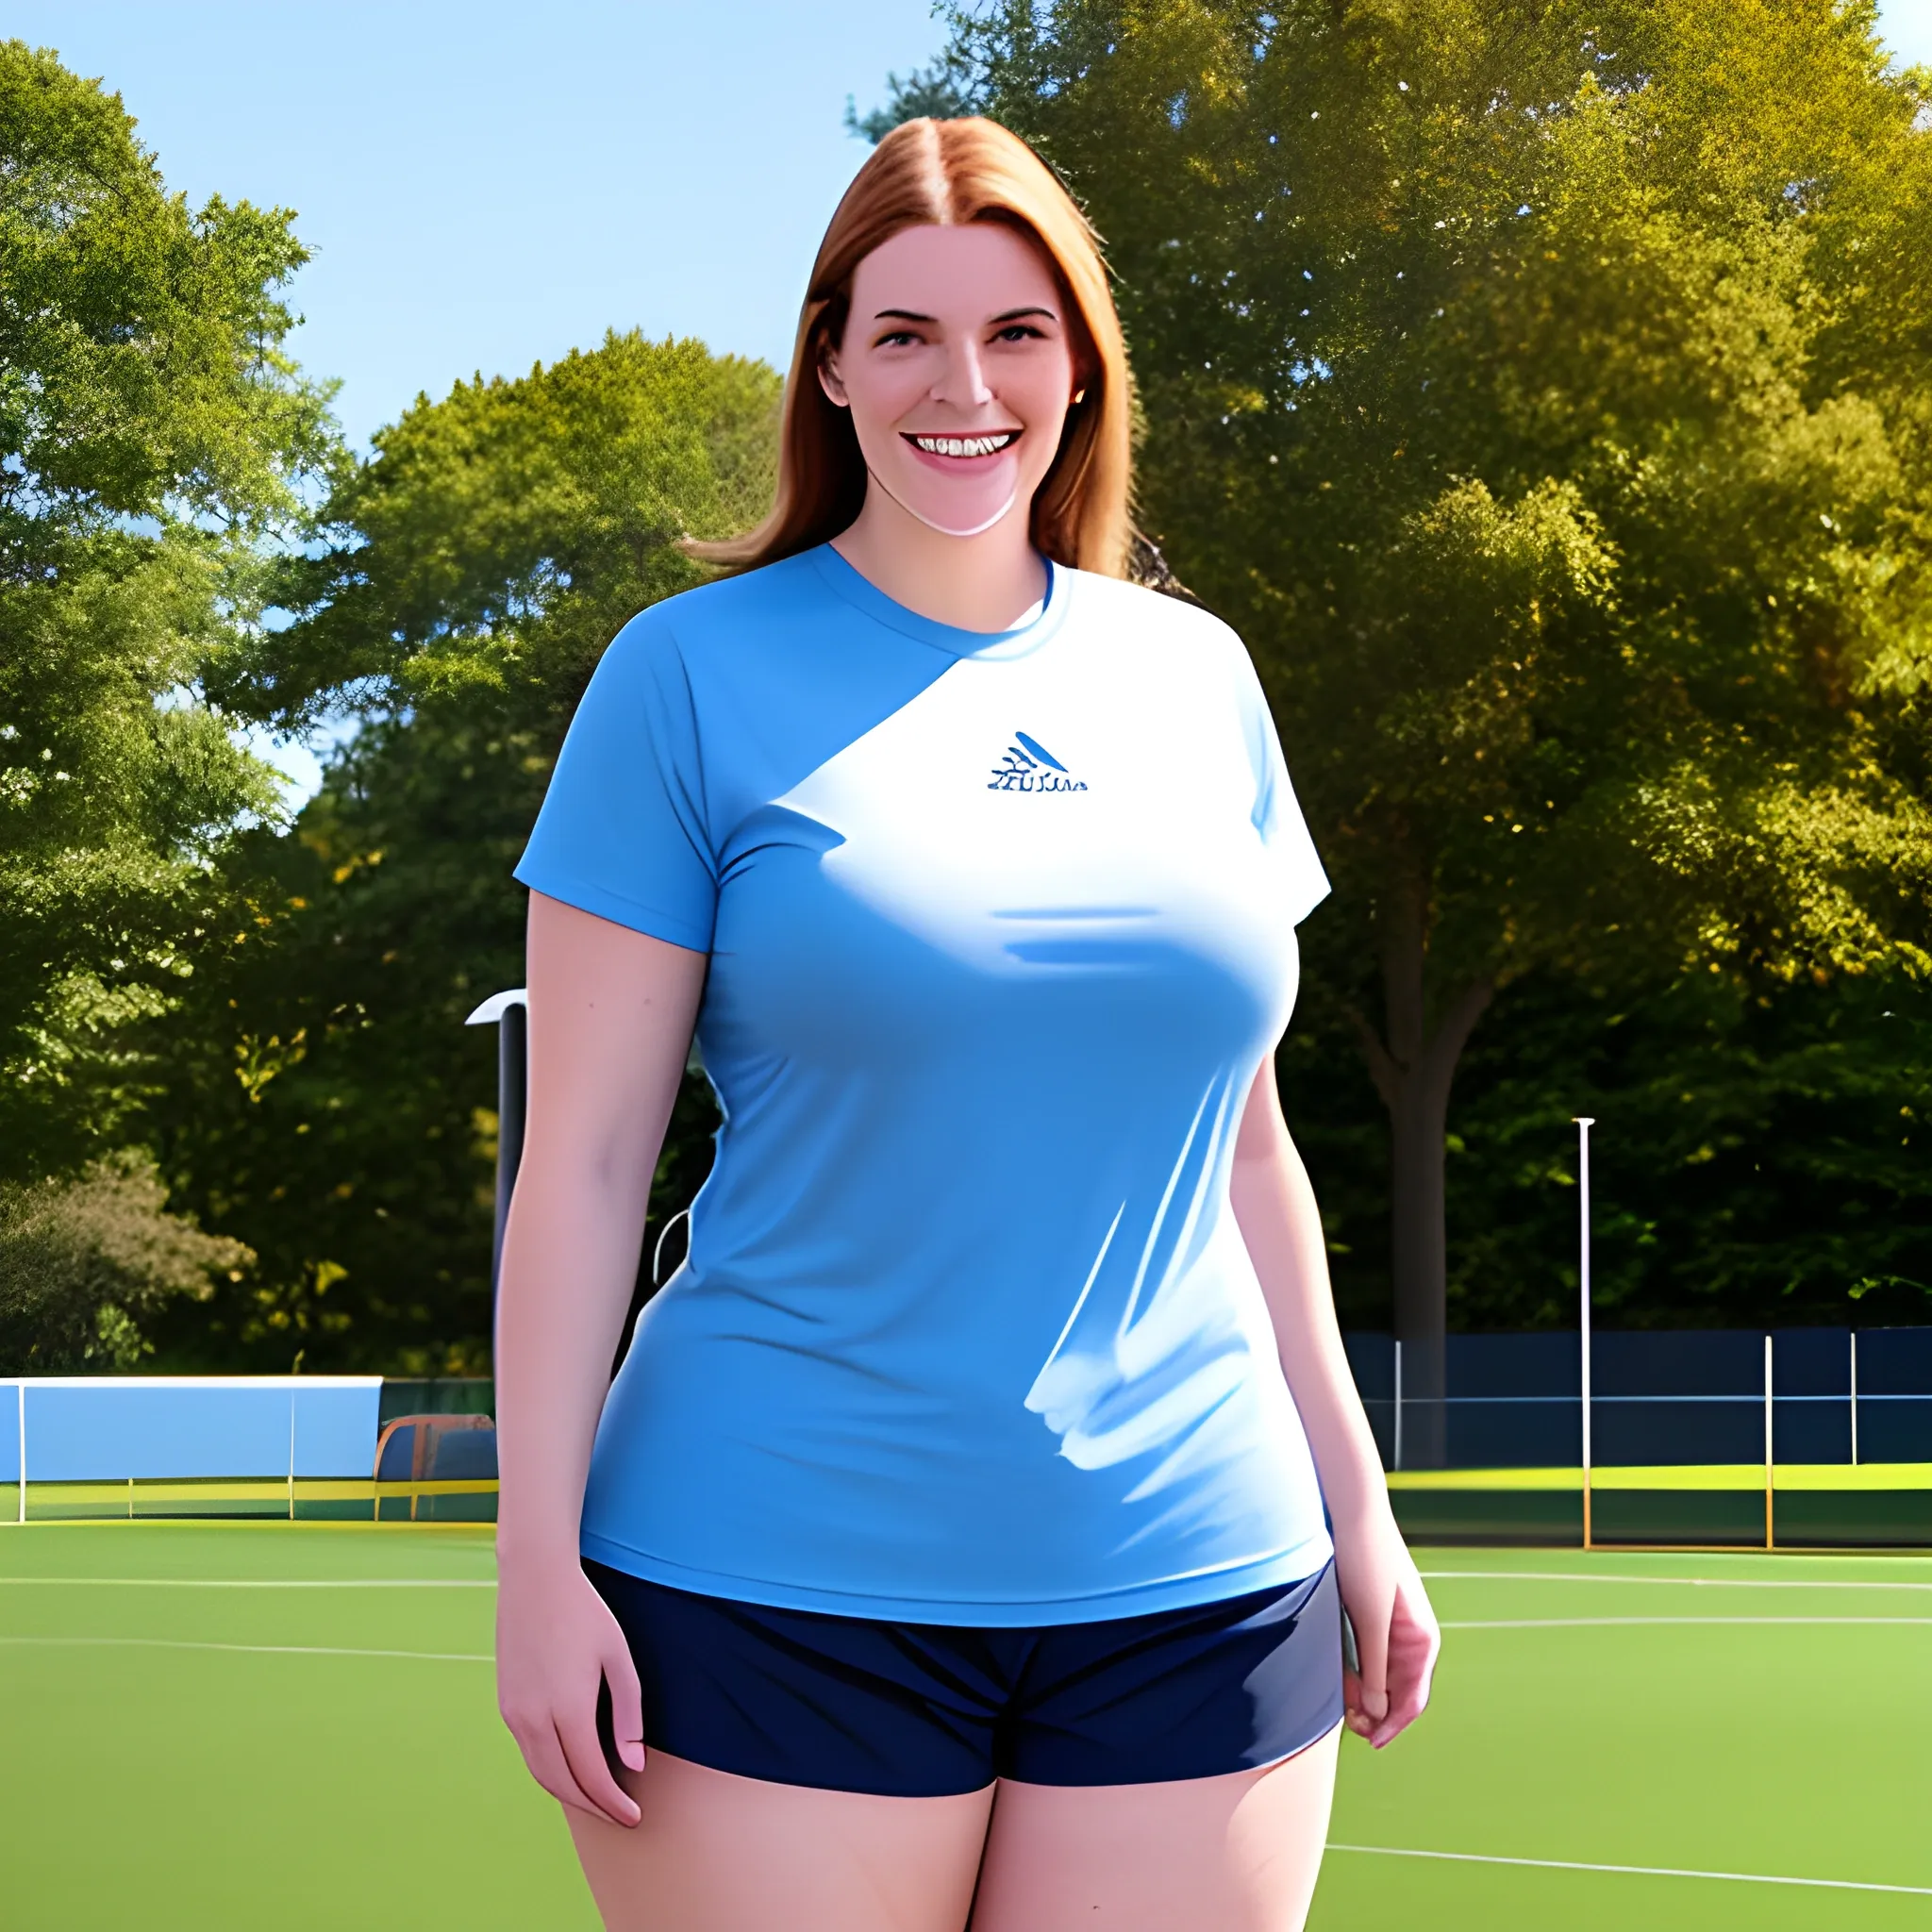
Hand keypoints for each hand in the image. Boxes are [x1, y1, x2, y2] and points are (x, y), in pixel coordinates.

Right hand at [496, 1554, 644, 1824]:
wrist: (534, 1579)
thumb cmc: (584, 1613)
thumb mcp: (618, 1657)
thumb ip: (628, 1714)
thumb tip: (634, 1765)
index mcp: (567, 1707)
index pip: (591, 1775)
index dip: (613, 1802)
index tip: (634, 1816)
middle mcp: (534, 1718)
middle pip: (563, 1784)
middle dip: (593, 1806)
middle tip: (619, 1815)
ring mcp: (514, 1713)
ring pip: (541, 1773)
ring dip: (570, 1793)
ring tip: (598, 1799)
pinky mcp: (505, 1705)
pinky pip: (529, 1752)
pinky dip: (551, 1770)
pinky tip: (571, 1768)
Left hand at [1332, 1507, 1438, 1748]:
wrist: (1352, 1513)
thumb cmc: (1366, 1561)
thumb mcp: (1370, 1620)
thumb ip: (1374, 1668)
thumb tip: (1376, 1714)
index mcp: (1422, 1641)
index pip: (1413, 1699)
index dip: (1392, 1726)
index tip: (1370, 1742)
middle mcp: (1412, 1639)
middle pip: (1396, 1692)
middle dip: (1374, 1713)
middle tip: (1348, 1726)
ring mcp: (1391, 1629)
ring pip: (1379, 1678)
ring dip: (1361, 1695)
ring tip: (1340, 1706)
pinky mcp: (1371, 1619)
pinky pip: (1366, 1658)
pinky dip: (1353, 1674)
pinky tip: (1337, 1680)